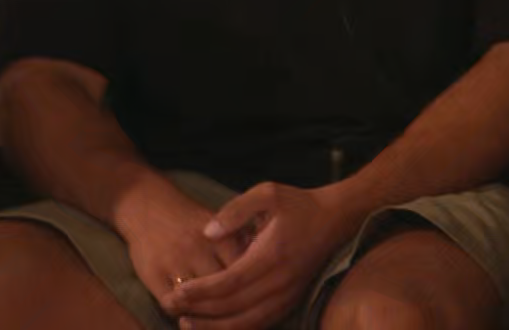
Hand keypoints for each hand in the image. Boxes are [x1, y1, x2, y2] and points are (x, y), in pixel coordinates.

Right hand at [114, 179, 251, 320]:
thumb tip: (266, 268)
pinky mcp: (153, 273)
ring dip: (206, 315)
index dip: (252, 291)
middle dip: (232, 305)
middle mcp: (198, 249)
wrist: (145, 203)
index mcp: (220, 238)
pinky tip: (186, 310)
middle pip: (225, 292)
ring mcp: (175, 262)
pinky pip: (172, 305)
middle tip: (235, 310)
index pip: (245, 275)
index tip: (253, 297)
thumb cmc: (188, 219)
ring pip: (198, 303)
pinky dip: (181, 312)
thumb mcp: (221, 225)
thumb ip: (242, 245)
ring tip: (211, 316)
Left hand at [170, 182, 358, 328]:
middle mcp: (280, 281)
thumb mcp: (267, 193)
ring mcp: (288, 295)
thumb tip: (208, 232)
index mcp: (271, 256)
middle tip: (172, 309)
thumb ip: (235, 210)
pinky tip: (217, 327)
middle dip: (201, 312)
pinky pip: (263, 323)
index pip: (230, 282)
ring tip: (189, 324)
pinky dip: (239, 329)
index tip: (176, 292)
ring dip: (217, 327)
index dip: (201, 291)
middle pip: (235, 307)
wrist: (336, 220)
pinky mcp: (291, 301)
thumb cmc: (298, 204)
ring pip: (249, 322)